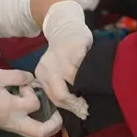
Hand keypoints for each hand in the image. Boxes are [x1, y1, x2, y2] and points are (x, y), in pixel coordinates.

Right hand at [0, 69, 62, 136]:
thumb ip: (16, 76)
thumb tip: (30, 78)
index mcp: (12, 108)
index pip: (33, 102)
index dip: (32, 90)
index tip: (23, 84)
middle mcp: (14, 121)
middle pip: (40, 132)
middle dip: (53, 125)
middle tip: (58, 114)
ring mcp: (11, 126)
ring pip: (34, 133)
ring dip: (45, 124)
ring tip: (49, 112)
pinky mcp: (8, 126)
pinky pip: (27, 129)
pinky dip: (35, 121)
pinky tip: (34, 109)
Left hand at [36, 1, 91, 118]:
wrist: (65, 26)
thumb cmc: (63, 54)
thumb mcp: (54, 70)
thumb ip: (59, 86)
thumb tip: (74, 109)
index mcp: (41, 73)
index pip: (53, 97)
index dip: (68, 107)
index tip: (79, 111)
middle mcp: (48, 66)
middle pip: (60, 93)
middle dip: (75, 103)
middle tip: (85, 106)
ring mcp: (62, 57)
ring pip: (74, 81)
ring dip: (85, 88)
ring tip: (91, 91)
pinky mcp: (76, 48)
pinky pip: (85, 67)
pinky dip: (91, 74)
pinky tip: (95, 76)